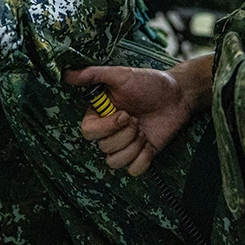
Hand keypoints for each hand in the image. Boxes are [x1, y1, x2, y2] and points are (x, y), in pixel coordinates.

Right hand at [64, 57, 210, 174]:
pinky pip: (133, 170)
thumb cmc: (149, 82)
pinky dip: (143, 159)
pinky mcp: (141, 156)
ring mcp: (125, 145)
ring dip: (133, 147)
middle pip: (103, 148)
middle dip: (125, 135)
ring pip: (115, 162)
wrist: (178, 95)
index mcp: (101, 114)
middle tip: (137, 120)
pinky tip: (150, 144)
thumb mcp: (121, 75)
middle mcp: (110, 131)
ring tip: (144, 131)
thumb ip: (93, 75)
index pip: (88, 132)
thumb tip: (66, 74)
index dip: (106, 128)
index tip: (125, 114)